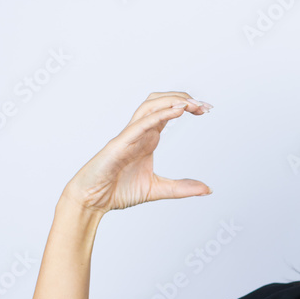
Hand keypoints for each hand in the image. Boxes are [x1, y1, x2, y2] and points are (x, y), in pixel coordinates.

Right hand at [61, 91, 212, 213]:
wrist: (92, 200)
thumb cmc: (118, 190)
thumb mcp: (157, 189)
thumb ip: (182, 188)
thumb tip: (207, 190)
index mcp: (148, 138)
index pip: (169, 112)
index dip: (188, 107)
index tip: (206, 109)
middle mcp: (139, 132)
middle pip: (160, 102)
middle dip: (182, 98)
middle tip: (204, 105)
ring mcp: (129, 135)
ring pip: (150, 106)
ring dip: (172, 101)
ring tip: (192, 103)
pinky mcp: (120, 143)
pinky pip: (140, 124)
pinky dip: (159, 115)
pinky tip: (176, 111)